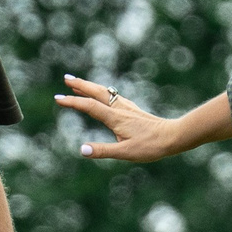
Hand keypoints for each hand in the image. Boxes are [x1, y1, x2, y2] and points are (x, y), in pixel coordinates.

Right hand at [56, 75, 181, 163]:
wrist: (173, 136)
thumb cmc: (151, 146)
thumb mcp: (125, 153)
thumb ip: (103, 151)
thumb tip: (82, 150)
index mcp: (115, 118)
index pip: (89, 106)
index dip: (73, 102)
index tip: (58, 98)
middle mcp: (120, 109)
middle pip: (96, 93)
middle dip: (80, 85)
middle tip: (66, 78)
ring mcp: (127, 107)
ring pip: (105, 92)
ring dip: (90, 87)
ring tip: (78, 84)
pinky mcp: (133, 109)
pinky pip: (113, 96)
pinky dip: (102, 92)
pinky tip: (103, 94)